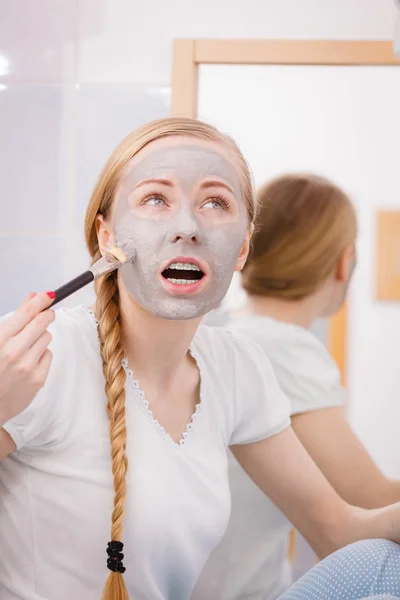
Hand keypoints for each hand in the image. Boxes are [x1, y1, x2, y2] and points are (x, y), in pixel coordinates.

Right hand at [0, 292, 54, 425]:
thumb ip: (14, 319)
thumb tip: (33, 297)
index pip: (27, 313)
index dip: (41, 300)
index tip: (49, 295)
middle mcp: (14, 352)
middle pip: (42, 322)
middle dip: (46, 315)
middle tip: (46, 314)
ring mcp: (27, 366)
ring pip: (47, 338)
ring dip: (40, 337)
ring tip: (26, 346)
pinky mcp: (37, 379)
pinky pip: (48, 355)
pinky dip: (41, 355)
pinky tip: (29, 361)